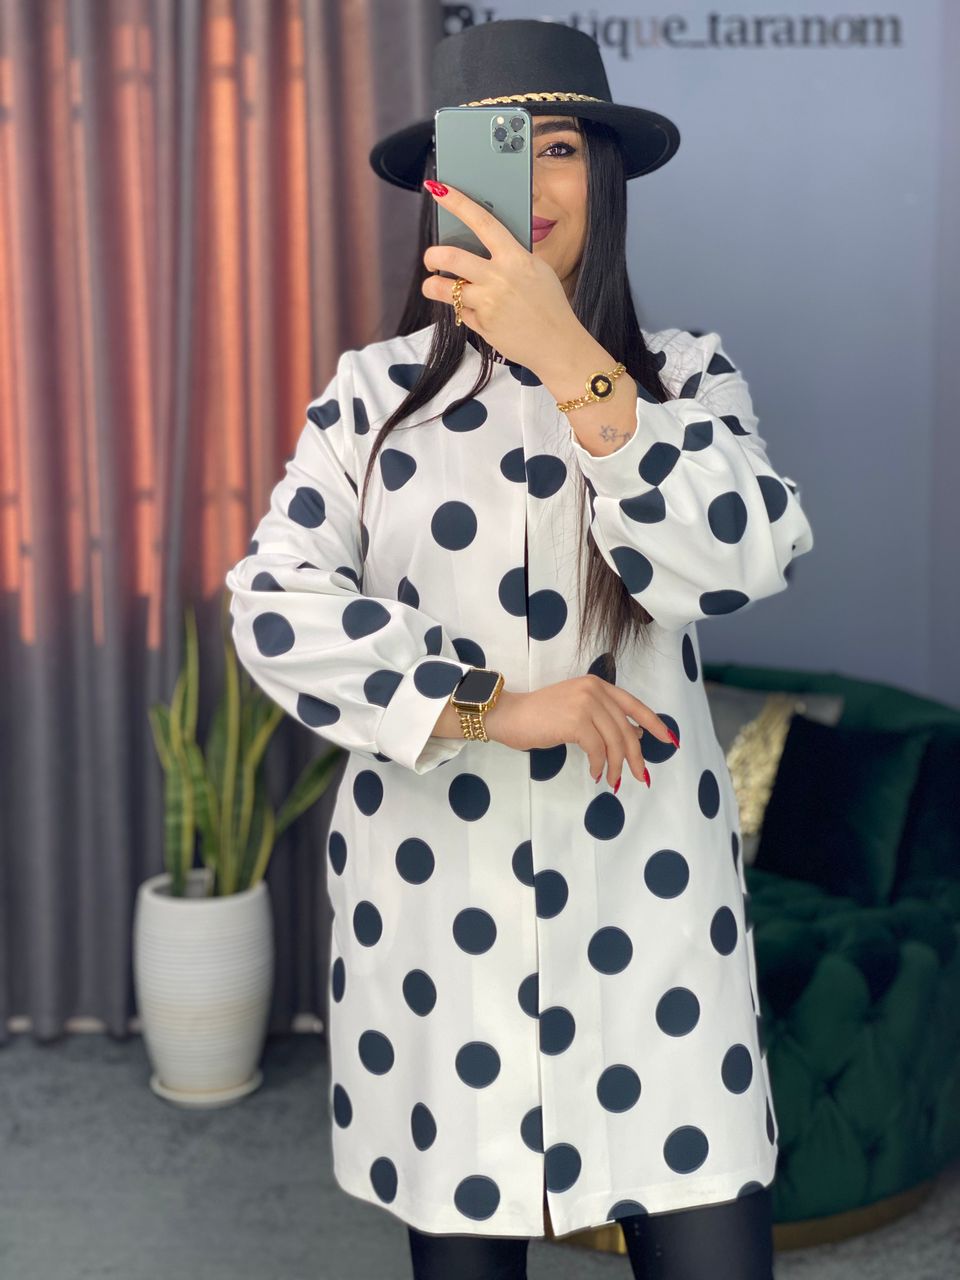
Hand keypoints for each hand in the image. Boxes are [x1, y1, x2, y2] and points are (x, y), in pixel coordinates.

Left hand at [421, 180, 579, 371]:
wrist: (558, 345)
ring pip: (443, 289)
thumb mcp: (537, 270)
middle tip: (431, 259)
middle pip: (450, 257)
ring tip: (433, 285)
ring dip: (432, 286)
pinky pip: (461, 312)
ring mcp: (488, 303)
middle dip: (432, 256)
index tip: (438, 189)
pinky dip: (463, 310)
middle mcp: (499, 278)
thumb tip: (487, 245)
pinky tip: (475, 312)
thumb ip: (512, 257)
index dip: (457, 203)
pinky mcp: (482, 325)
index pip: (482, 221)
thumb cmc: (550, 305)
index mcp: (515, 257)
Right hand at [485, 678, 677, 787]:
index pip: (635, 705)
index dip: (655, 724)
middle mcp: (595, 690)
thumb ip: (604, 718)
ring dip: (616, 766)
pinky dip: (599, 765)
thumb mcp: (578, 710)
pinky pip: (598, 750)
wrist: (510, 715)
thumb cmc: (540, 716)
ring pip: (615, 742)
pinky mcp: (575, 721)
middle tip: (641, 777)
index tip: (669, 740)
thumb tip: (636, 734)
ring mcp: (586, 703)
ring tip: (611, 780)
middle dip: (636, 757)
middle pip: (627, 729)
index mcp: (598, 685)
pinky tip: (595, 773)